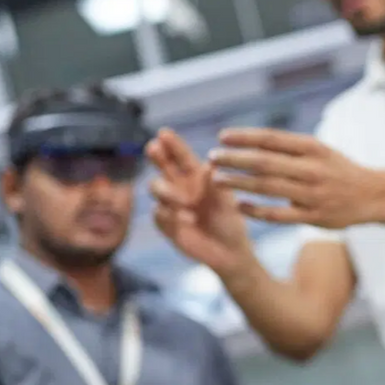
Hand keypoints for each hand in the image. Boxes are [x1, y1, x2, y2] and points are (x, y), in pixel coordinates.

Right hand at [146, 129, 254, 275]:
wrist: (229, 251)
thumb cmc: (230, 221)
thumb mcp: (226, 201)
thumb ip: (215, 185)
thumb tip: (210, 166)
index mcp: (196, 176)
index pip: (181, 156)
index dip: (172, 144)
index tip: (164, 132)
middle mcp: (180, 187)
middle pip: (162, 167)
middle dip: (157, 157)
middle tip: (154, 148)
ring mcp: (171, 204)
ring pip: (156, 188)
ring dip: (168, 192)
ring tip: (187, 203)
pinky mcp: (166, 224)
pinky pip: (159, 214)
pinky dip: (170, 215)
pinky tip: (185, 219)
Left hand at [208, 127, 384, 229]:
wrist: (372, 195)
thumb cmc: (337, 170)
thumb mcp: (319, 151)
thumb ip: (289, 148)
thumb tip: (247, 141)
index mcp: (314, 148)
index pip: (273, 139)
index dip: (245, 137)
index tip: (222, 136)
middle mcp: (313, 169)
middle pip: (265, 162)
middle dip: (236, 159)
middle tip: (213, 157)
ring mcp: (313, 194)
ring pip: (268, 188)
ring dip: (239, 183)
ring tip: (218, 180)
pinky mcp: (314, 217)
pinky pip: (280, 215)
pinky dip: (257, 210)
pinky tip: (240, 206)